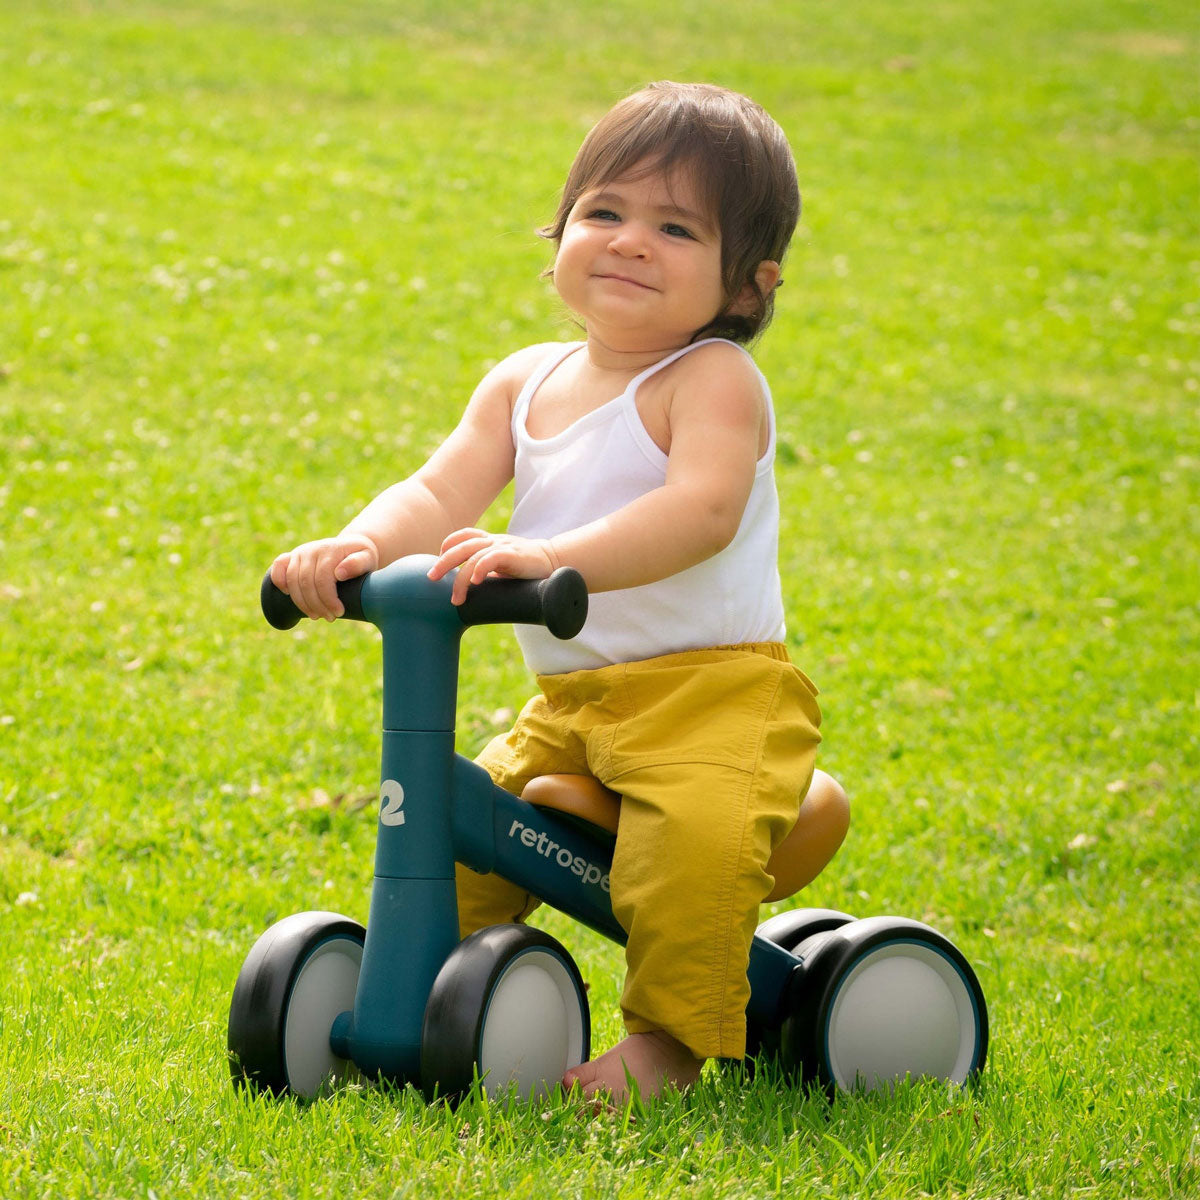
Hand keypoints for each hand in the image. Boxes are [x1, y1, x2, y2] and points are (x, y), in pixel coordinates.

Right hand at [269, 534, 378, 620]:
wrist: (351, 547)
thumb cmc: (361, 557)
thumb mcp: (368, 558)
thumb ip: (358, 563)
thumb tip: (339, 573)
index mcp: (330, 550)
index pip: (323, 579)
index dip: (328, 599)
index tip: (338, 612)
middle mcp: (312, 549)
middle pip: (306, 583)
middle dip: (317, 605)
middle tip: (330, 618)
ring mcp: (300, 552)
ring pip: (292, 581)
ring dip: (302, 603)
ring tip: (316, 616)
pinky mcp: (292, 556)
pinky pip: (278, 566)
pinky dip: (279, 581)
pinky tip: (287, 596)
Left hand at [428, 528, 560, 604]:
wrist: (555, 562)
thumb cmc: (527, 569)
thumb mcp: (503, 566)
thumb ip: (487, 571)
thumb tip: (468, 593)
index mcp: (489, 541)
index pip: (463, 535)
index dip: (448, 545)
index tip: (438, 562)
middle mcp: (493, 541)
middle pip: (461, 546)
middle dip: (443, 562)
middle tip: (431, 578)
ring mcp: (503, 546)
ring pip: (472, 556)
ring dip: (460, 578)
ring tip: (456, 598)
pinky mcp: (513, 555)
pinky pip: (491, 558)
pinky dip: (480, 568)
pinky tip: (476, 582)